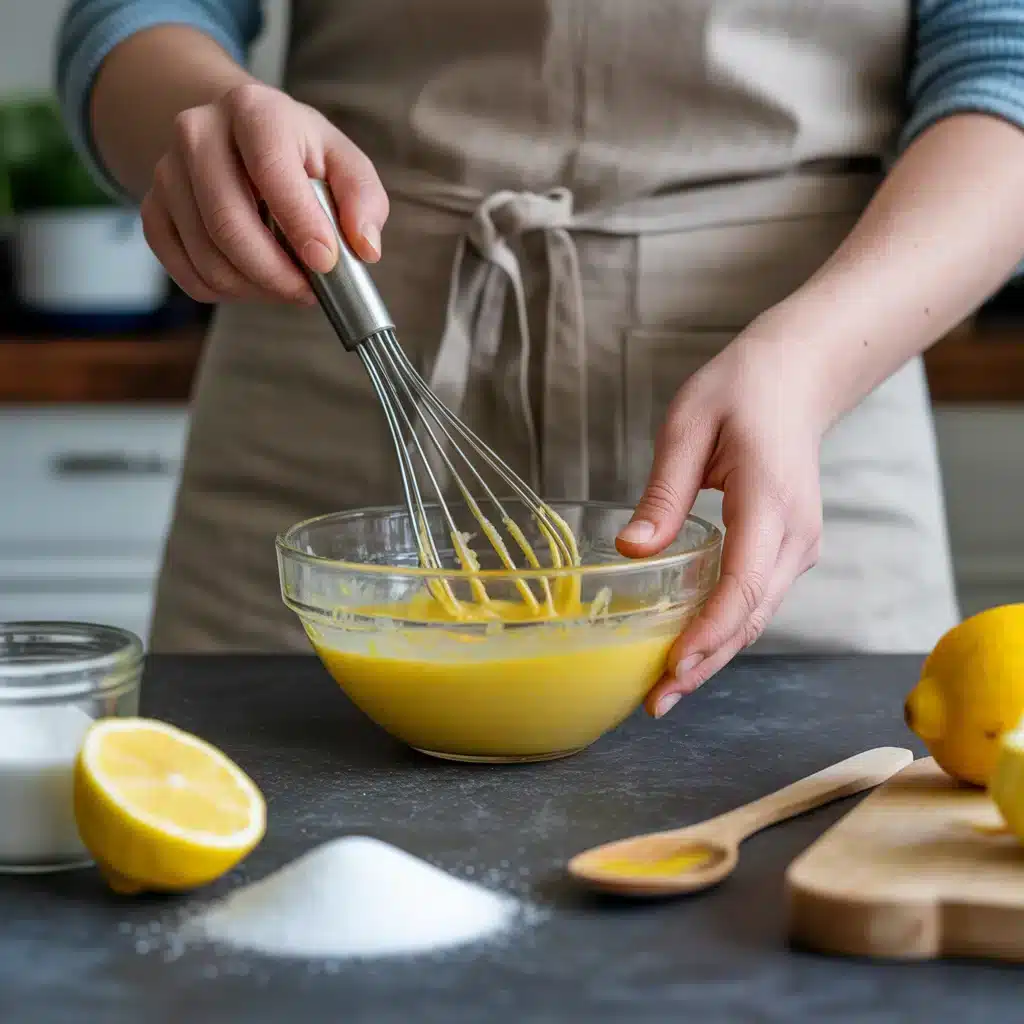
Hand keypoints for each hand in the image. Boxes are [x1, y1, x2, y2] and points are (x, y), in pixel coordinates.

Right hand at [140, 81, 388, 303]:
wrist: (236, 137)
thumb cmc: (297, 154)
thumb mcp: (342, 161)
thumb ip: (363, 199)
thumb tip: (364, 248)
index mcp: (253, 110)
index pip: (271, 172)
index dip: (300, 225)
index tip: (326, 263)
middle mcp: (198, 133)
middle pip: (228, 223)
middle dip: (276, 273)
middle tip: (309, 291)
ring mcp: (167, 173)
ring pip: (208, 258)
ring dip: (255, 289)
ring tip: (287, 284)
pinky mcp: (154, 211)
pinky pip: (188, 275)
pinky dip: (226, 293)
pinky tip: (253, 280)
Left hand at [616, 328, 826, 716]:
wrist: (796, 378)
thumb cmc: (739, 391)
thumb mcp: (686, 429)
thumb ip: (663, 495)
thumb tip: (632, 550)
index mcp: (770, 503)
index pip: (744, 585)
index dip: (710, 632)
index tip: (673, 667)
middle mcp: (795, 535)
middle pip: (752, 616)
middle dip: (704, 664)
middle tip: (655, 703)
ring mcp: (799, 545)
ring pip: (757, 616)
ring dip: (714, 654)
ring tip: (666, 690)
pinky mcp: (789, 548)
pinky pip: (757, 599)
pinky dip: (725, 629)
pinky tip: (690, 648)